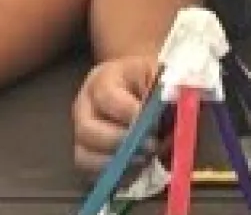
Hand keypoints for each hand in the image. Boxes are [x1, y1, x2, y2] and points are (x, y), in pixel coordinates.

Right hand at [72, 56, 160, 170]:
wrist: (138, 81)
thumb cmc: (148, 77)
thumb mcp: (159, 74)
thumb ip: (163, 92)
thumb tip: (170, 114)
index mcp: (103, 80)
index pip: (107, 97)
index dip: (129, 113)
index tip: (152, 122)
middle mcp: (84, 107)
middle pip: (87, 130)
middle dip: (120, 143)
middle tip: (150, 146)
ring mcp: (80, 132)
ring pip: (83, 156)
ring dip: (115, 163)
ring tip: (144, 159)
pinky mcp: (85, 152)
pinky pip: (90, 172)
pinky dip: (113, 175)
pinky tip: (136, 169)